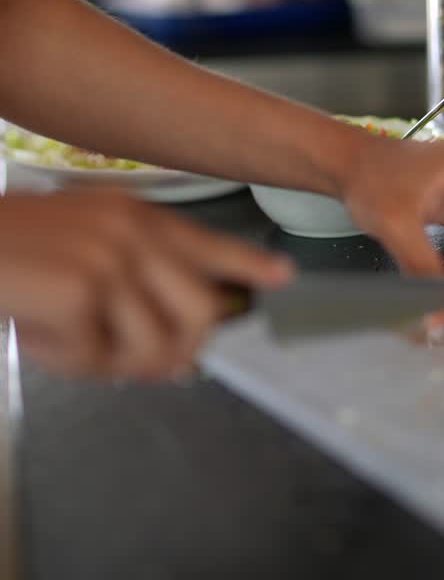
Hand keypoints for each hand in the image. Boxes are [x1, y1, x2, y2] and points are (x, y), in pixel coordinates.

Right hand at [0, 191, 292, 378]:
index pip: (207, 241)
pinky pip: (94, 360)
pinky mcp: (83, 290)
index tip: (280, 276)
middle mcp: (133, 231)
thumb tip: (176, 347)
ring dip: (106, 362)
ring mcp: (112, 258)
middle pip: (199, 314)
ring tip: (65, 340)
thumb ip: (130, 280)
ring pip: (154, 348)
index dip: (246, 263)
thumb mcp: (79, 246)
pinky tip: (34, 330)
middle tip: (128, 363)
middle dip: (171, 355)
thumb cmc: (10, 249)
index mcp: (134, 216)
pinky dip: (61, 361)